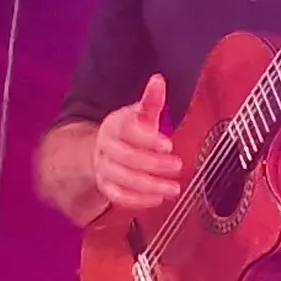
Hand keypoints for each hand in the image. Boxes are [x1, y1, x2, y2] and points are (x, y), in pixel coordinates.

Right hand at [89, 76, 185, 216]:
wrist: (103, 151)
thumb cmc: (128, 132)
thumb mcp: (140, 115)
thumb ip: (152, 100)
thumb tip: (158, 80)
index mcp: (114, 125)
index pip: (127, 130)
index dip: (147, 139)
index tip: (168, 144)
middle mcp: (106, 147)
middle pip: (125, 157)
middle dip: (153, 164)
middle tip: (177, 166)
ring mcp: (104, 167)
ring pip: (122, 179)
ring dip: (149, 185)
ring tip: (173, 188)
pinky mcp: (106, 186)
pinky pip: (118, 196)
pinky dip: (137, 200)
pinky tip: (157, 198)